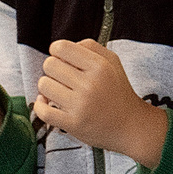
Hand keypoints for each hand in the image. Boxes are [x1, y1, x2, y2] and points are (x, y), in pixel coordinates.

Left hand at [36, 40, 167, 166]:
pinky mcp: (73, 124)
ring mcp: (81, 106)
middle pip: (49, 65)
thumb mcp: (113, 62)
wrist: (132, 127)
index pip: (60, 47)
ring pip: (43, 85)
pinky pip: (42, 110)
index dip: (57, 52)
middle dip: (53, 70)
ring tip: (60, 92)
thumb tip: (61, 48)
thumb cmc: (119, 92)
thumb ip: (89, 47)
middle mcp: (90, 85)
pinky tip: (48, 103)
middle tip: (64, 79)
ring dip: (48, 88)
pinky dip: (41, 105)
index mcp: (100, 67)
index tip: (64, 61)